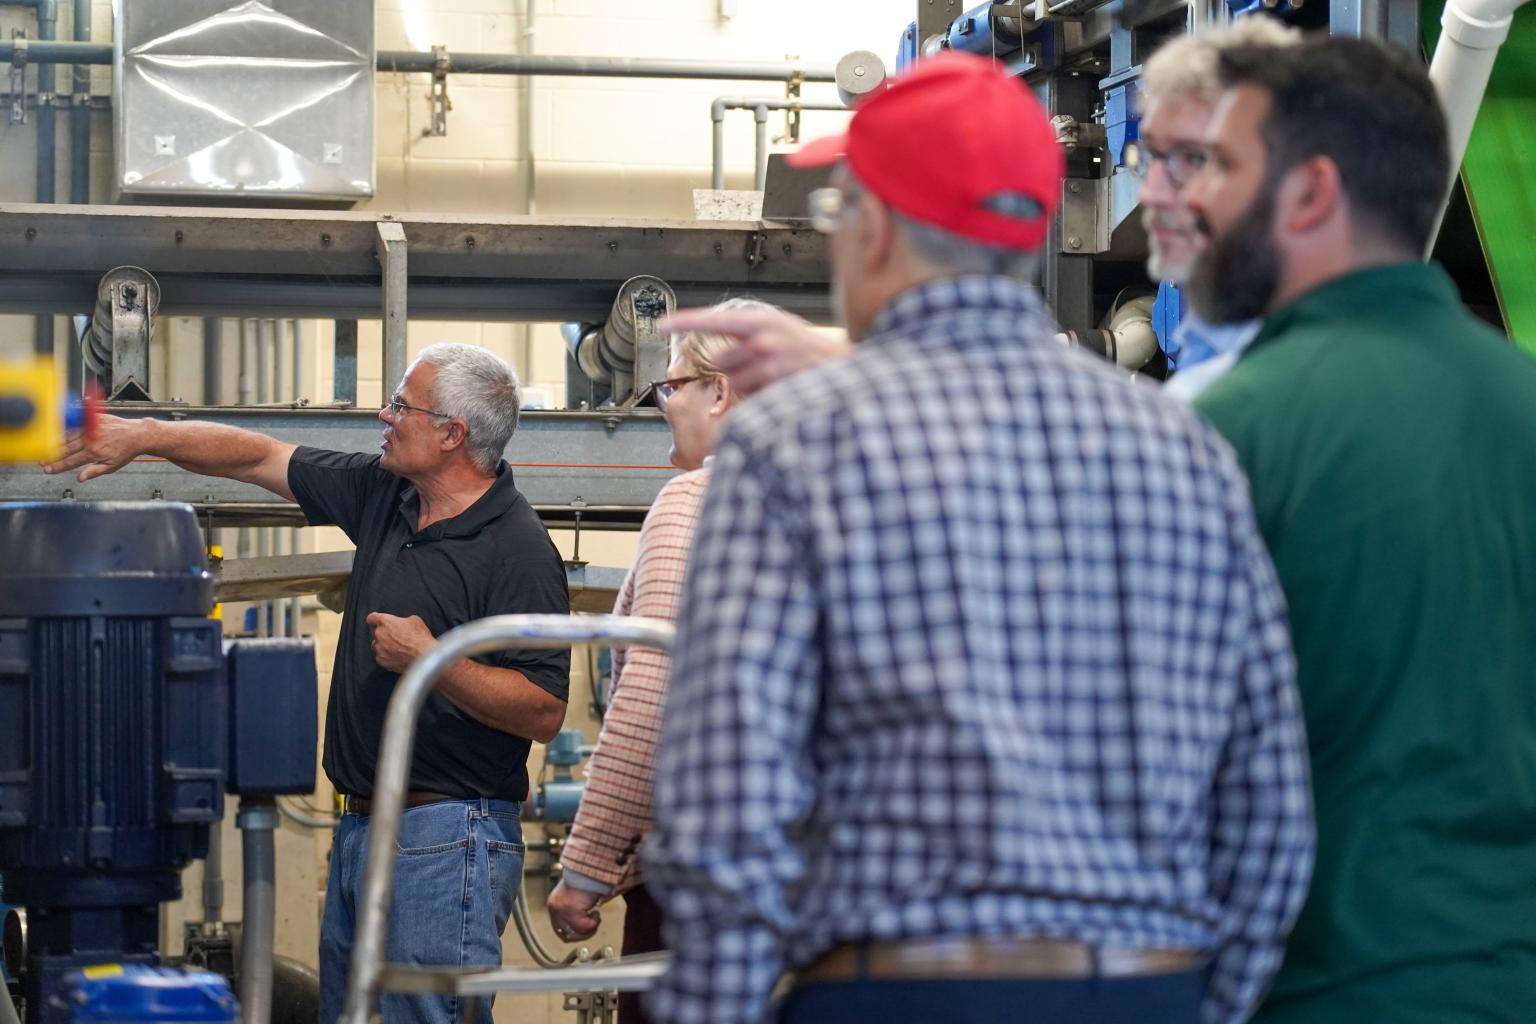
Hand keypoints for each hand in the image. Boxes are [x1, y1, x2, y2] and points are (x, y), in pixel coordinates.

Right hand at [41, 414, 151, 481]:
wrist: (137, 434)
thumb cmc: (126, 450)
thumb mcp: (112, 466)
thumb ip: (94, 471)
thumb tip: (80, 478)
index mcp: (93, 453)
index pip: (70, 462)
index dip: (57, 466)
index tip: (47, 470)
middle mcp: (90, 440)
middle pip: (65, 449)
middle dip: (51, 455)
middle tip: (41, 460)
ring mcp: (90, 428)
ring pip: (67, 435)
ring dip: (55, 441)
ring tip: (45, 446)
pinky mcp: (92, 419)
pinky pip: (76, 423)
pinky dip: (65, 427)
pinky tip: (57, 431)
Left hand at [365, 612, 434, 672]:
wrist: (424, 656)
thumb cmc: (420, 638)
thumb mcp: (414, 621)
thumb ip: (402, 620)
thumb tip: (402, 624)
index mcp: (385, 622)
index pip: (372, 618)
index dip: (375, 619)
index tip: (376, 621)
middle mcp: (379, 635)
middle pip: (375, 632)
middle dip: (384, 634)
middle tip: (396, 637)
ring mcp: (379, 649)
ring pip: (377, 646)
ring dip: (384, 646)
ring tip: (397, 648)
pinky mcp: (382, 661)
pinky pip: (381, 657)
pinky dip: (387, 656)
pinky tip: (397, 656)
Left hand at [546, 880, 602, 942]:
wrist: (589, 868)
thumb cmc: (586, 880)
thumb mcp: (574, 897)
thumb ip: (572, 911)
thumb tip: (578, 928)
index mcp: (554, 905)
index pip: (559, 930)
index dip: (574, 933)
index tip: (586, 929)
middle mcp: (555, 909)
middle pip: (566, 936)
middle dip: (582, 934)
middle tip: (593, 925)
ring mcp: (561, 911)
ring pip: (577, 934)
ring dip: (590, 928)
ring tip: (595, 916)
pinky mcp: (571, 911)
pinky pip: (585, 927)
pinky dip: (594, 922)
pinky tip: (596, 912)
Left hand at [659, 307, 851, 397]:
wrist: (843, 366)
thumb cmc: (807, 348)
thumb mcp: (778, 329)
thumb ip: (748, 335)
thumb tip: (717, 355)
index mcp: (758, 320)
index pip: (710, 320)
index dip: (682, 323)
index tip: (660, 326)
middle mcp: (761, 339)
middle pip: (720, 361)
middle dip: (734, 367)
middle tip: (761, 365)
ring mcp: (769, 365)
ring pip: (734, 383)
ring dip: (748, 384)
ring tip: (775, 377)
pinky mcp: (775, 388)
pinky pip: (750, 399)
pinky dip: (759, 398)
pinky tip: (780, 388)